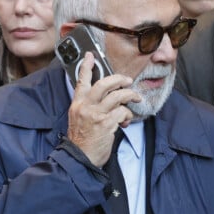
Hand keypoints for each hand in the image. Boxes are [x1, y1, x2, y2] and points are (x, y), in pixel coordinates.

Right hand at [67, 52, 140, 166]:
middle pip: (104, 84)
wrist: (80, 158)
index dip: (86, 66)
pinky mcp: (106, 124)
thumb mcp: (79, 120)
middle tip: (127, 80)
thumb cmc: (82, 142)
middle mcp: (85, 107)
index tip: (90, 56)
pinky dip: (127, 115)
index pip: (81, 81)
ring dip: (130, 95)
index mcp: (77, 104)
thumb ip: (91, 108)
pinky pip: (122, 112)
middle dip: (118, 79)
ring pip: (117, 96)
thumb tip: (111, 102)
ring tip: (136, 98)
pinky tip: (126, 121)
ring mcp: (96, 115)